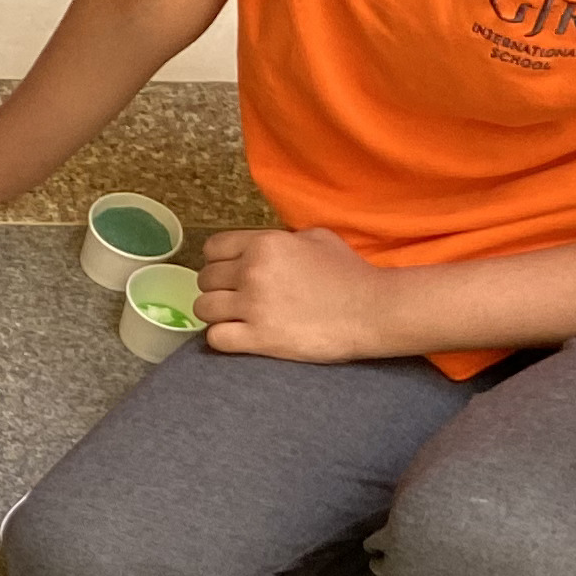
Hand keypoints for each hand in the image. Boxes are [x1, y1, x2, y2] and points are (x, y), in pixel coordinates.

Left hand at [194, 225, 399, 362]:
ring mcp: (254, 306)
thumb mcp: (316, 237)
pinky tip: (239, 336)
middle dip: (218, 288)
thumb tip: (264, 245)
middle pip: (205, 280)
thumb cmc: (349, 273)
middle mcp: (253, 271)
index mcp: (264, 243)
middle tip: (237, 298)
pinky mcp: (260, 338)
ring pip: (204, 308)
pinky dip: (222, 338)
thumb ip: (282, 239)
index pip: (213, 249)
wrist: (372, 310)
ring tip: (235, 318)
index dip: (218, 262)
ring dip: (216, 314)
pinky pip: (216, 338)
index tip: (230, 273)